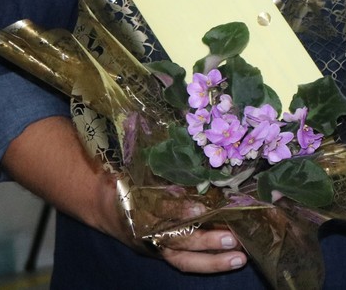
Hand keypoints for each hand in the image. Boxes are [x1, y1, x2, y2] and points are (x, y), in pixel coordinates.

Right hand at [3, 118, 248, 273]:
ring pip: (182, 256)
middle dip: (203, 239)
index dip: (177, 211)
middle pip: (173, 240)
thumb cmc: (127, 165)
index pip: (156, 208)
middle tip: (232, 235)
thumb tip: (168, 83)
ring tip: (241, 254)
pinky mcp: (166, 249)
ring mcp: (156, 242)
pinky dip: (210, 262)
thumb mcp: (133, 147)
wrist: (104, 197)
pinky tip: (236, 257)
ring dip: (211, 257)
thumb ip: (146, 126)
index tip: (200, 209)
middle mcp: (145, 225)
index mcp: (134, 197)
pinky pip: (186, 261)